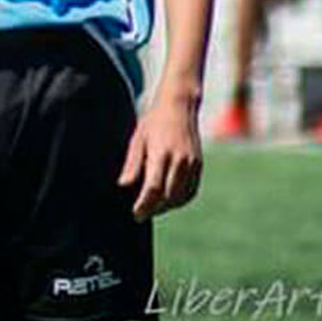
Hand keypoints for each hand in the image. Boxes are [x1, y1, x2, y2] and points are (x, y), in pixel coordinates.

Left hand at [118, 94, 202, 221]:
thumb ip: (132, 164)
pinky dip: (180, 200)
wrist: (179, 107)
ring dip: (167, 207)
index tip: (136, 213)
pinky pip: (191, 191)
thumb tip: (123, 185)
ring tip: (153, 208)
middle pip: (168, 196)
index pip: (154, 188)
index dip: (144, 204)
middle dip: (154, 209)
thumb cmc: (154, 122)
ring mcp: (192, 163)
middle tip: (141, 213)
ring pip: (181, 196)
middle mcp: (180, 160)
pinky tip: (168, 201)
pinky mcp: (198, 165)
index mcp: (161, 153)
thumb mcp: (138, 139)